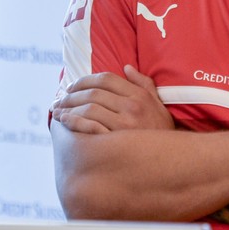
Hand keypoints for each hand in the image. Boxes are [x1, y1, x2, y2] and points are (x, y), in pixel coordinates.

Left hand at [51, 65, 172, 133]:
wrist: (171, 162)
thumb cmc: (162, 133)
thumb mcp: (159, 105)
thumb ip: (144, 84)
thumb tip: (127, 68)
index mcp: (140, 95)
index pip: (105, 79)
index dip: (84, 80)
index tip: (71, 87)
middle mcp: (133, 107)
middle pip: (93, 92)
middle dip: (70, 95)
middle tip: (59, 100)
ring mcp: (125, 125)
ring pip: (88, 108)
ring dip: (68, 108)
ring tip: (57, 111)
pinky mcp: (117, 142)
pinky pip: (89, 126)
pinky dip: (73, 121)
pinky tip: (63, 122)